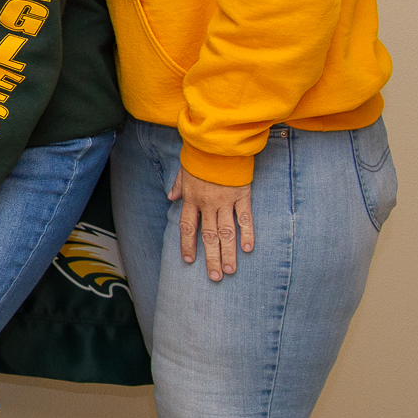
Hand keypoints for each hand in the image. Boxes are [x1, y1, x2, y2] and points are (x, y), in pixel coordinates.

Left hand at [171, 165, 253, 281]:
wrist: (218, 141)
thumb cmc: (200, 154)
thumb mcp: (183, 169)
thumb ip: (178, 185)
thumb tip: (170, 197)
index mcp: (192, 198)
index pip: (188, 227)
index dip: (187, 245)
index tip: (189, 261)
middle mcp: (207, 203)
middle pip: (208, 235)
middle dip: (211, 258)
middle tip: (214, 277)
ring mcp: (226, 200)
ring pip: (226, 232)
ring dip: (228, 252)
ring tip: (230, 270)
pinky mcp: (242, 195)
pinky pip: (245, 218)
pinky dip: (247, 233)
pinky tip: (247, 249)